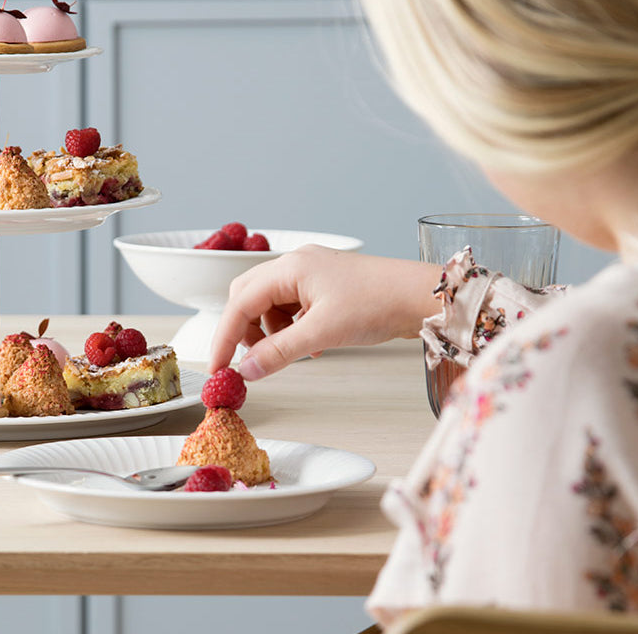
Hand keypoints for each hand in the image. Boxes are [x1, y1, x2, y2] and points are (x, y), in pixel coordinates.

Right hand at [208, 246, 442, 379]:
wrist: (420, 296)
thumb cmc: (378, 304)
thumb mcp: (323, 333)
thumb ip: (279, 352)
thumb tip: (246, 372)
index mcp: (289, 267)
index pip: (239, 302)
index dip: (224, 337)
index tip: (217, 368)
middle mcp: (295, 264)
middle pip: (248, 297)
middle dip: (246, 331)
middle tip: (254, 361)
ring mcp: (310, 272)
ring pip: (270, 304)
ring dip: (271, 331)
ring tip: (293, 352)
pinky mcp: (324, 284)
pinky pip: (291, 306)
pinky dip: (291, 327)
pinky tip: (310, 345)